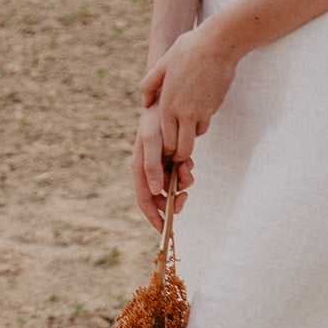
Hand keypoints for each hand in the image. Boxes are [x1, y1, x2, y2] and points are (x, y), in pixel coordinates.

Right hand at [132, 102, 193, 231]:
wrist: (168, 96)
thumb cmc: (156, 116)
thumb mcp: (151, 140)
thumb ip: (151, 165)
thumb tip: (156, 191)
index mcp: (139, 167)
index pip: (144, 200)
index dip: (153, 217)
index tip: (164, 231)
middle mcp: (148, 169)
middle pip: (160, 198)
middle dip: (173, 201)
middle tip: (185, 197)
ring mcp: (160, 164)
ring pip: (173, 186)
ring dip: (182, 184)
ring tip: (188, 171)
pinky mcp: (172, 157)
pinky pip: (180, 173)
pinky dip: (186, 172)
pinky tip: (189, 162)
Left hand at [141, 22, 238, 162]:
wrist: (218, 44)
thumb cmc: (188, 50)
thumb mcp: (162, 63)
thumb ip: (149, 85)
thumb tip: (145, 105)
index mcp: (167, 105)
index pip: (166, 142)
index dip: (166, 149)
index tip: (166, 147)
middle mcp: (183, 113)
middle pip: (182, 150)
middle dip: (180, 154)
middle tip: (178, 150)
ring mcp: (200, 113)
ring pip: (195, 137)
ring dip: (191, 135)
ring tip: (187, 125)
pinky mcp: (213, 108)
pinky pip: (205, 123)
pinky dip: (201, 122)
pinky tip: (199, 110)